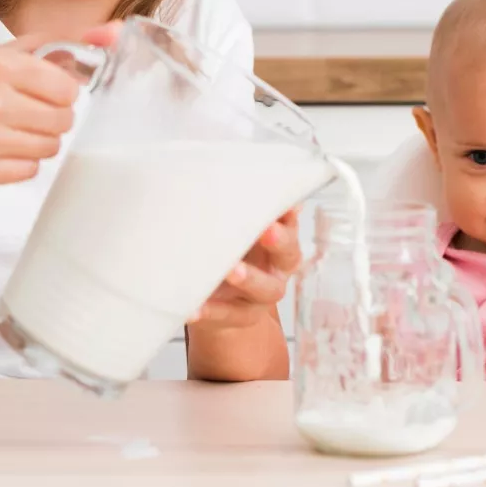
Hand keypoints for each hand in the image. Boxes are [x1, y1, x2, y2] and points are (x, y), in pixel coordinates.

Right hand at [0, 24, 118, 191]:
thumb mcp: (15, 53)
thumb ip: (69, 42)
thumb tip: (119, 33)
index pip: (68, 89)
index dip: (62, 92)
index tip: (44, 90)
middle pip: (63, 121)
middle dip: (53, 117)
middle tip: (27, 111)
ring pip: (50, 148)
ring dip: (40, 141)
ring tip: (14, 129)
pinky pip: (29, 171)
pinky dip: (22, 162)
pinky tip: (1, 148)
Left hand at [190, 210, 301, 328]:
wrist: (218, 299)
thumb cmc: (228, 250)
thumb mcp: (235, 226)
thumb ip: (243, 204)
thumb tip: (244, 169)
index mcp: (279, 241)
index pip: (292, 223)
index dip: (289, 215)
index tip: (283, 204)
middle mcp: (277, 268)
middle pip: (289, 254)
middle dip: (279, 241)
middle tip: (266, 230)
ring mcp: (261, 295)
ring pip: (265, 288)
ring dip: (249, 278)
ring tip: (229, 270)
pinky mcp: (240, 317)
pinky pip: (228, 316)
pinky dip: (211, 311)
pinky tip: (193, 306)